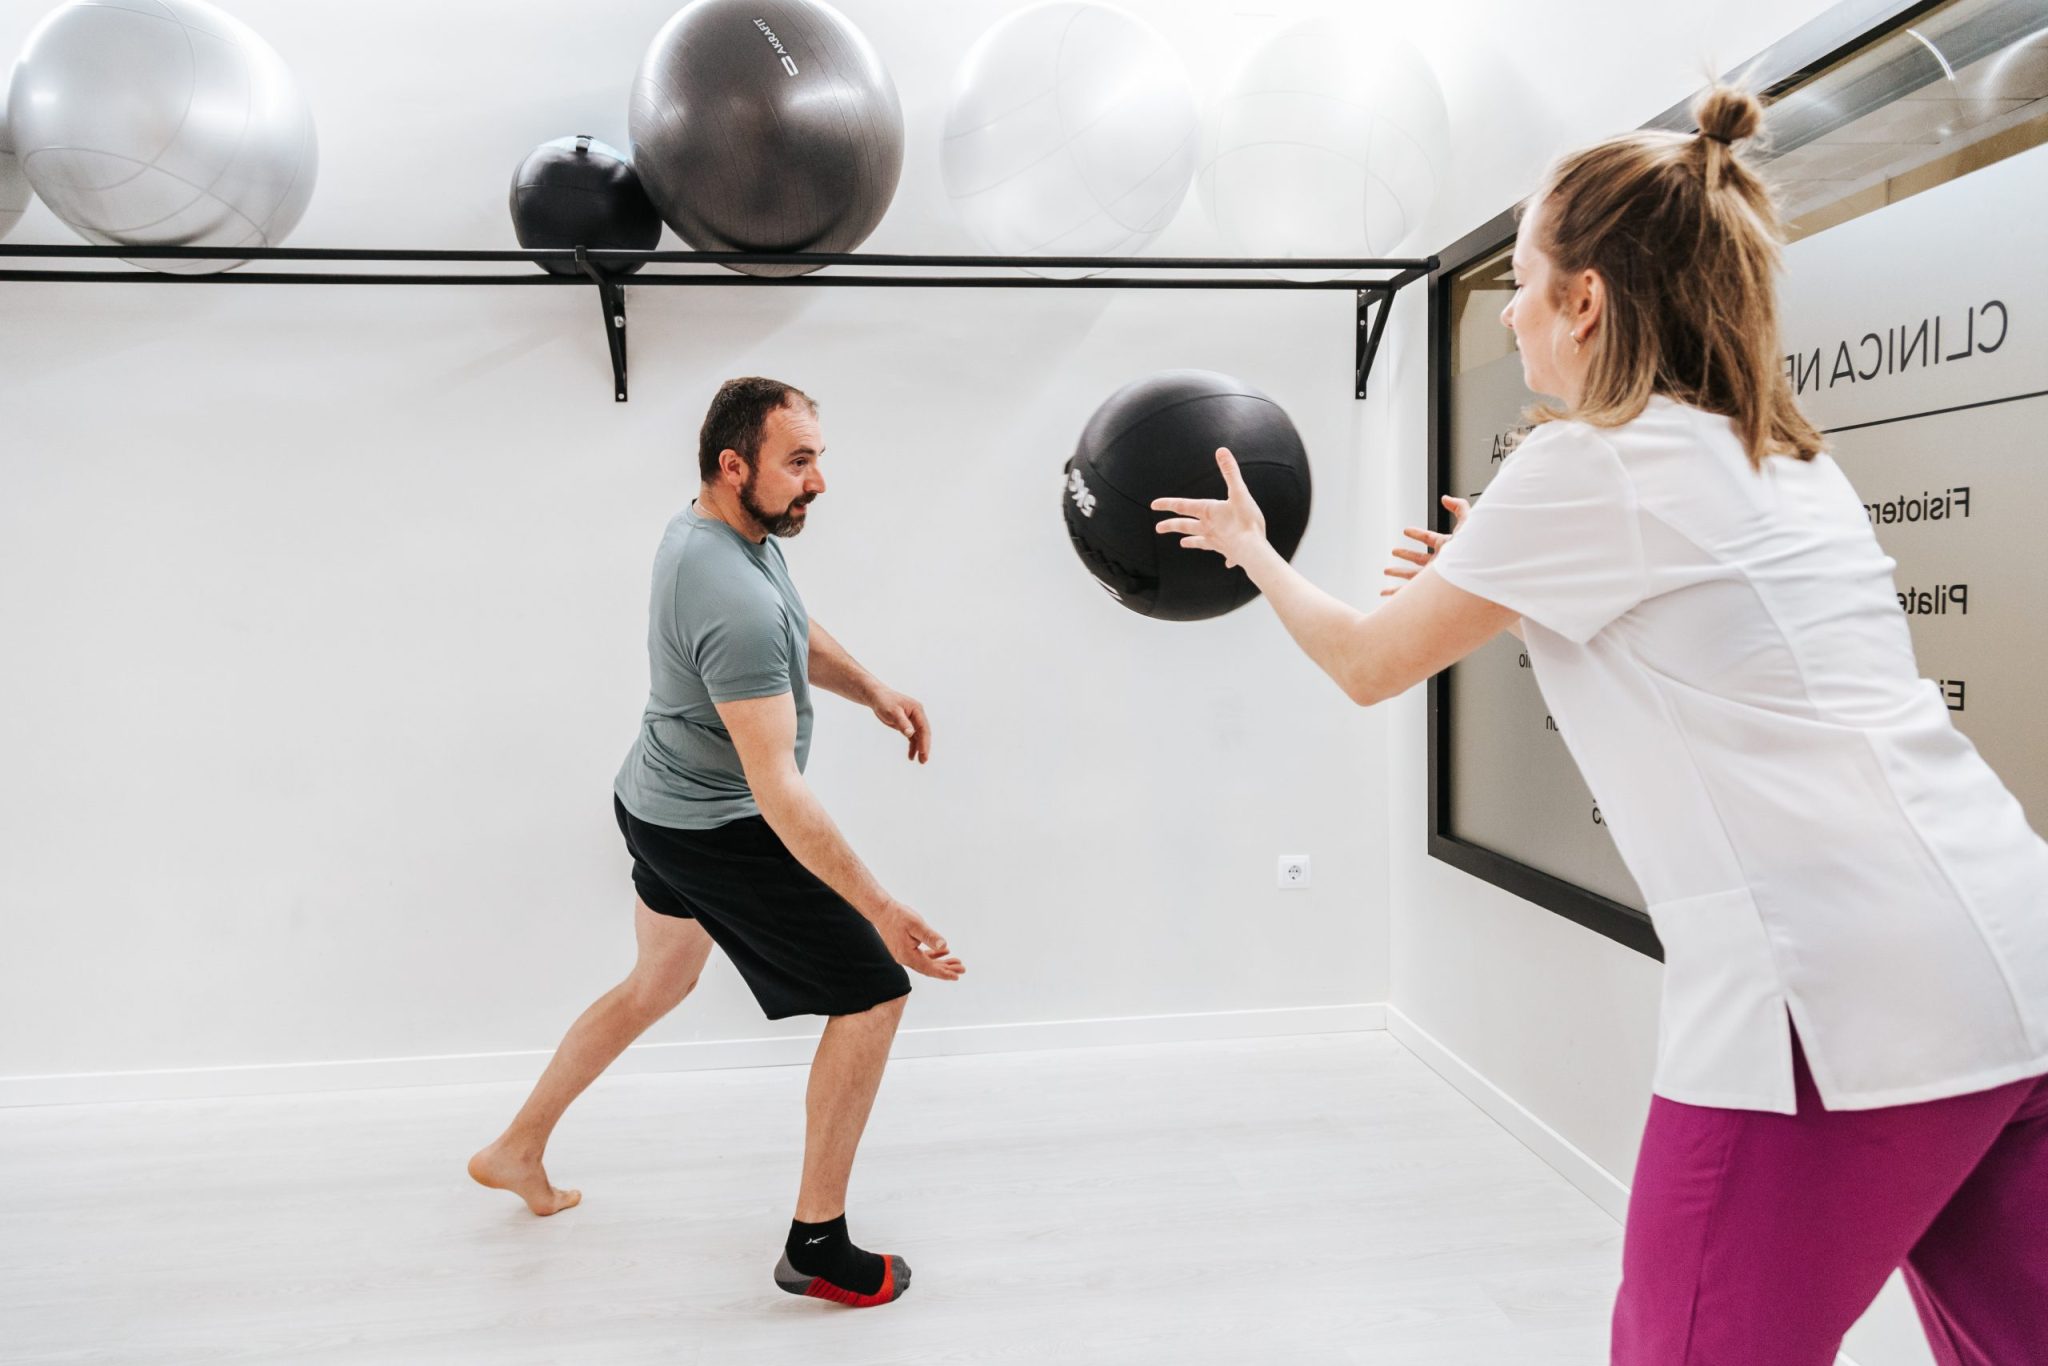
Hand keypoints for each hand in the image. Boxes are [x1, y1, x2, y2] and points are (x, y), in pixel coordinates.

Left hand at [868, 687, 930, 763]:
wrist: (877, 697)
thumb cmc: (884, 701)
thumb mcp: (892, 712)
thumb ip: (902, 722)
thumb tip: (911, 733)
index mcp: (917, 710)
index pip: (924, 728)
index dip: (925, 741)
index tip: (923, 753)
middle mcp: (917, 715)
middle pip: (923, 733)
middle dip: (924, 747)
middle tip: (924, 761)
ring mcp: (913, 720)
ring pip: (919, 737)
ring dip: (919, 748)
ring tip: (920, 762)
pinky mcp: (906, 725)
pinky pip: (912, 737)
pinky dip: (912, 746)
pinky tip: (911, 756)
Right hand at [874, 901, 963, 980]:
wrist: (882, 911)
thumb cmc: (898, 916)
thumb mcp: (916, 924)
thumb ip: (930, 936)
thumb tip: (944, 946)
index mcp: (907, 955)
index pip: (928, 968)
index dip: (943, 973)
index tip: (956, 976)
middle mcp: (905, 959)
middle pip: (928, 968)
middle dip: (946, 969)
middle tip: (962, 970)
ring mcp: (904, 955)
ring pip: (926, 963)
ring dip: (941, 963)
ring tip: (957, 963)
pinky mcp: (905, 949)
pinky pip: (921, 956)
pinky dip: (933, 956)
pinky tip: (944, 953)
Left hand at [1150, 447, 1268, 569]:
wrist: (1253, 550)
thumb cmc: (1246, 521)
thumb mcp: (1239, 493)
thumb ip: (1230, 472)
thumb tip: (1221, 451)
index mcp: (1208, 512)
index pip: (1183, 506)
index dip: (1167, 504)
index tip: (1154, 505)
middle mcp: (1208, 528)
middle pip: (1185, 526)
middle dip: (1171, 526)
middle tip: (1158, 528)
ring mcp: (1217, 542)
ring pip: (1199, 541)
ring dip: (1191, 542)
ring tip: (1183, 544)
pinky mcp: (1229, 552)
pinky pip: (1225, 555)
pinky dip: (1226, 557)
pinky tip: (1227, 562)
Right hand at [1382, 495, 1469, 597]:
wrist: (1477, 574)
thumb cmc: (1475, 551)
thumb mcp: (1467, 523)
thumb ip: (1459, 507)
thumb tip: (1446, 498)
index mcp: (1447, 548)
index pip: (1429, 539)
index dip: (1417, 534)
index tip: (1406, 530)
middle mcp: (1439, 564)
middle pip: (1418, 558)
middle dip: (1406, 554)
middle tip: (1395, 551)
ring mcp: (1433, 579)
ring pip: (1411, 575)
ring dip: (1398, 572)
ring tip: (1387, 570)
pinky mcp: (1428, 592)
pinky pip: (1407, 592)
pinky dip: (1394, 593)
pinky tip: (1385, 592)